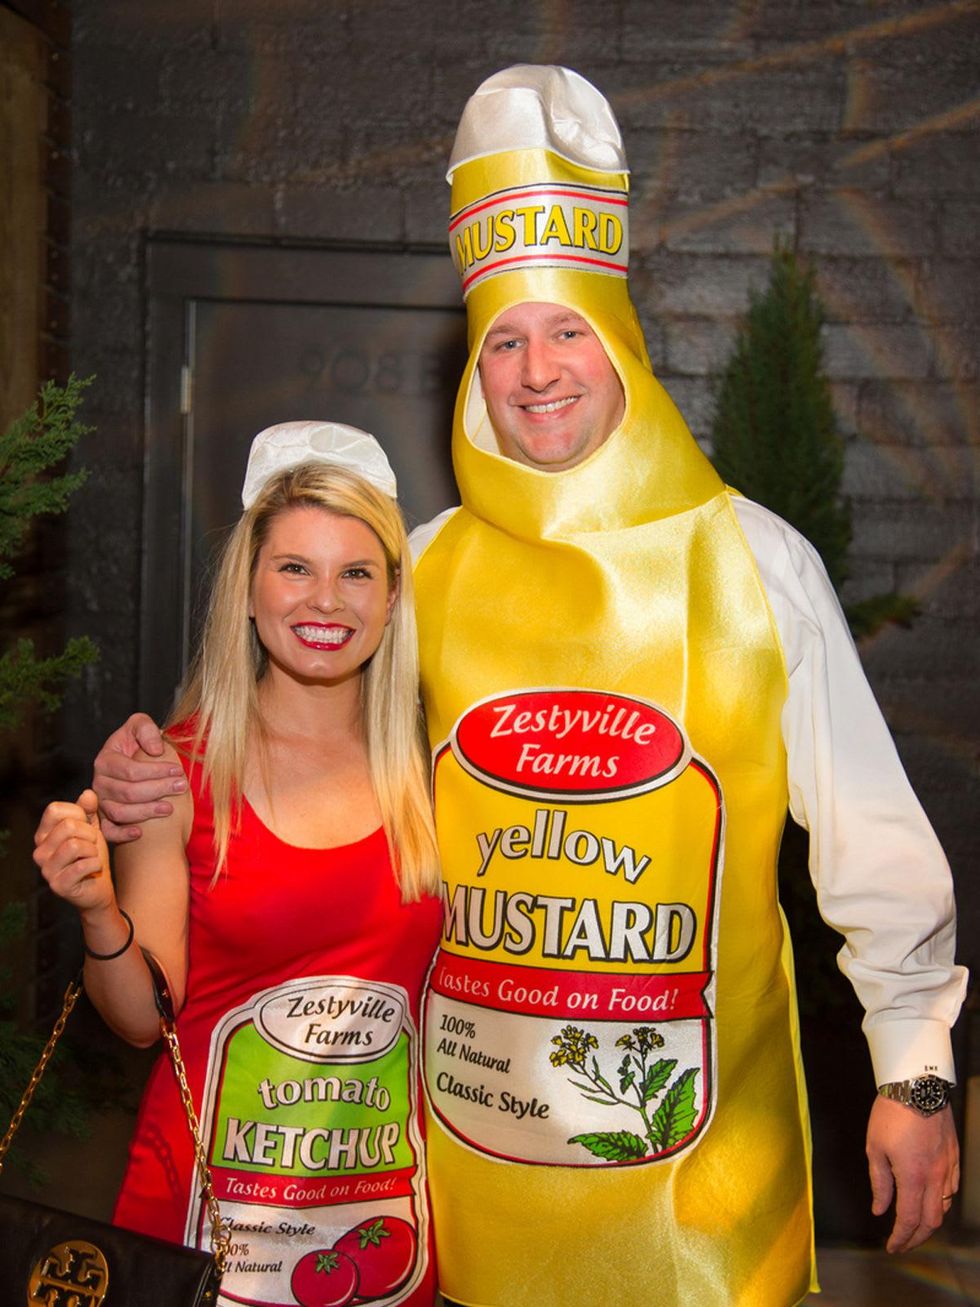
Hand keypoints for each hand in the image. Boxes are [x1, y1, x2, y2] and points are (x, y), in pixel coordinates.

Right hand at [34, 789, 112, 912]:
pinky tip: (93, 869)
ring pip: (74, 845)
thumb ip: (88, 810)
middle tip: (92, 845)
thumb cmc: (92, 856)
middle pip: (68, 826)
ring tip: (92, 857)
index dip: (78, 813)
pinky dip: (95, 864)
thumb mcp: (92, 828)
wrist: (100, 888)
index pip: (54, 810)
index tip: (87, 827)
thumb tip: (88, 793)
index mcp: (43, 834)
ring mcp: (46, 870)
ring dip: (93, 850)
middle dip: (90, 834)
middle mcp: (39, 851)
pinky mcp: (58, 886)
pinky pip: (82, 865)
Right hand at [91, 712, 185, 840]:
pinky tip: (140, 833)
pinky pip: (107, 832)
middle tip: (181, 787)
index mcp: (105, 760)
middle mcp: (99, 782)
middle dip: (158, 790)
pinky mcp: (103, 819)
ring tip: (169, 808)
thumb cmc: (138, 744)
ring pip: (119, 812)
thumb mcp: (140, 726)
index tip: (178, 771)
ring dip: (146, 812)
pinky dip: (121, 835)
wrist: (134, 761)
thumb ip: (146, 729)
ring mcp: (100, 802)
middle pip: (127, 792)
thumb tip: (155, 751)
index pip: (130, 770)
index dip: (156, 772)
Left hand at [866, 1095, 959, 1252]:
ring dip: (930, 1221)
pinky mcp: (954, 1156)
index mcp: (913, 1177)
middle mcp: (935, 1177)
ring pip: (944, 1207)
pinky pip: (951, 1188)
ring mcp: (948, 1167)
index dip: (901, 1238)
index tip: (892, 1246)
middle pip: (931, 1221)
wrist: (917, 1086)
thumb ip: (879, 1182)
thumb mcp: (875, 1147)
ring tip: (915, 1225)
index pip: (909, 1220)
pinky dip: (941, 1202)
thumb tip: (879, 1209)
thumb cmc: (890, 1114)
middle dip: (917, 1237)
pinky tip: (931, 1200)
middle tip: (903, 1243)